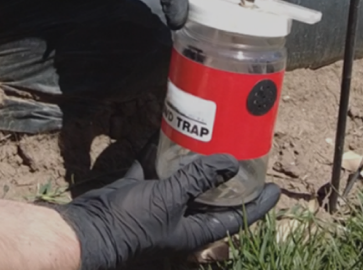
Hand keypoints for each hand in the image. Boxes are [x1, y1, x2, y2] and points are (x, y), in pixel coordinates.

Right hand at [55, 154, 280, 269]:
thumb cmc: (132, 222)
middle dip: (226, 176)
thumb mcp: (170, 199)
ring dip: (192, 161)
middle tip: (240, 150)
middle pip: (211, 197)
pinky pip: (153, 170)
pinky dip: (158, 153)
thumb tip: (231, 161)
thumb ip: (198, 178)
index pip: (236, 218)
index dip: (257, 203)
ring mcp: (159, 207)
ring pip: (183, 182)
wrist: (88, 231)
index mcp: (195, 231)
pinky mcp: (138, 193)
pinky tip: (164, 132)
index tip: (274, 187)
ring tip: (206, 136)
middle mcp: (181, 220)